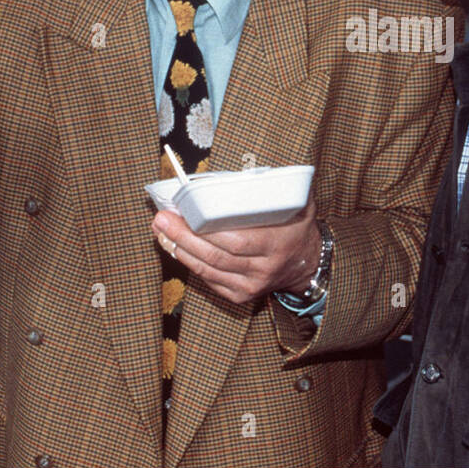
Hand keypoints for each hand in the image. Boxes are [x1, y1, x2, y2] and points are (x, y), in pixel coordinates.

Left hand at [153, 200, 320, 304]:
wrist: (308, 264)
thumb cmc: (297, 226)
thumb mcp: (299, 204)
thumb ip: (281, 188)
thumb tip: (250, 171)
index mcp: (277, 244)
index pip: (235, 241)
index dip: (204, 230)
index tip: (181, 210)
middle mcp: (264, 269)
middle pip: (215, 256)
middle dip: (183, 237)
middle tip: (161, 219)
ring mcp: (251, 286)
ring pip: (208, 270)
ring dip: (179, 250)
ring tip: (160, 231)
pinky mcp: (240, 296)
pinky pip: (209, 280)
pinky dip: (190, 263)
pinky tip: (175, 248)